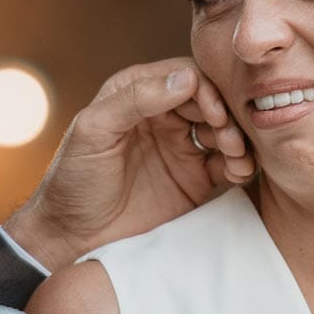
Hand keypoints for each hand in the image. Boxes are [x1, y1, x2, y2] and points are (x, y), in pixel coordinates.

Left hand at [4, 59, 252, 269]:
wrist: (72, 237)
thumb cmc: (73, 180)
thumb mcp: (94, 131)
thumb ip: (135, 99)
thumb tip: (186, 78)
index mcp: (137, 93)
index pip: (184, 76)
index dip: (206, 90)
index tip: (215, 112)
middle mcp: (163, 115)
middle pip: (211, 101)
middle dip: (227, 116)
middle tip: (230, 139)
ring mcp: (180, 147)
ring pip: (224, 131)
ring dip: (238, 139)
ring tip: (236, 156)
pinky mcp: (194, 179)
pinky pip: (227, 164)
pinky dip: (240, 165)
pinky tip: (239, 172)